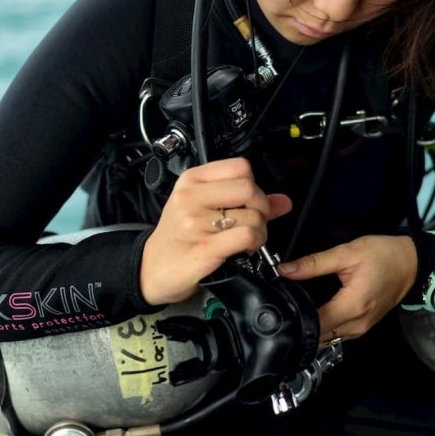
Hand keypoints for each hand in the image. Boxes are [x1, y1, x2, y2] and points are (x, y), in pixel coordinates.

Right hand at [140, 157, 291, 305]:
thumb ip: (244, 201)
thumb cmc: (177, 236)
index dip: (254, 184)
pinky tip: (244, 248)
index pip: (240, 167)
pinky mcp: (204, 248)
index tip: (250, 201)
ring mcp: (195, 223)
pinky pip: (246, 236)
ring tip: (247, 238)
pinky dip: (255, 243)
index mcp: (191, 181)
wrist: (151, 269)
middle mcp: (191, 198)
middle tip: (254, 221)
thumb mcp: (202, 208)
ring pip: (252, 215)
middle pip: (248, 188)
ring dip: (260, 231)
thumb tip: (283, 201)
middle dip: (262, 207)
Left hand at [279, 235, 417, 343]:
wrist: (411, 262)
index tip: (282, 306)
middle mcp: (358, 323)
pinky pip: (339, 334)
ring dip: (313, 327)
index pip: (315, 325)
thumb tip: (285, 270)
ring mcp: (362, 328)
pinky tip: (316, 312)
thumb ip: (313, 263)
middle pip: (320, 335)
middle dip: (301, 324)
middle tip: (286, 306)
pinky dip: (326, 327)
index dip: (295, 318)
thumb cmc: (384, 255)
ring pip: (329, 338)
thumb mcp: (346, 253)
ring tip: (299, 308)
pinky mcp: (364, 326)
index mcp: (352, 306)